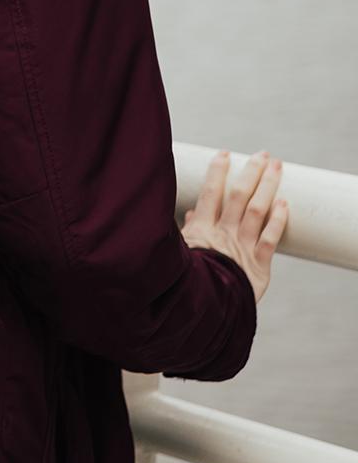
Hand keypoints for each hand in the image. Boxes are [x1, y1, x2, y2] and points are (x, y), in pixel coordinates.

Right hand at [181, 150, 289, 303]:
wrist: (203, 308)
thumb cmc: (187, 279)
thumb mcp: (179, 252)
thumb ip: (187, 231)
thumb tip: (190, 212)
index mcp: (201, 230)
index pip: (211, 194)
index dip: (217, 172)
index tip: (224, 154)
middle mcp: (223, 234)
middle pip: (239, 196)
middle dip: (251, 173)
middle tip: (261, 155)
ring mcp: (242, 248)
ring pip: (258, 210)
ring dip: (268, 186)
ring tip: (276, 167)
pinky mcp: (258, 265)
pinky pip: (271, 238)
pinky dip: (278, 220)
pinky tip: (284, 203)